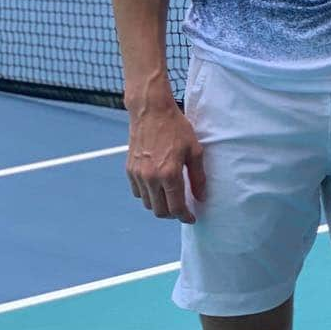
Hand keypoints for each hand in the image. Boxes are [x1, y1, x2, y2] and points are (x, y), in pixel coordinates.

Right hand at [126, 101, 205, 223]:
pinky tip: (157, 187)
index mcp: (169, 174)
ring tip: (170, 197)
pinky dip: (147, 195)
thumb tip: (200, 196)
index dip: (185, 216)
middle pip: (160, 211)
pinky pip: (138, 192)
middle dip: (172, 214)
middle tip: (181, 209)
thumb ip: (198, 176)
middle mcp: (151, 178)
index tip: (191, 217)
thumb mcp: (194, 149)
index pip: (176, 207)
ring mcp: (138, 175)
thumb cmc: (175, 127)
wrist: (151, 111)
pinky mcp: (130, 170)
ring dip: (159, 205)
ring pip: (148, 204)